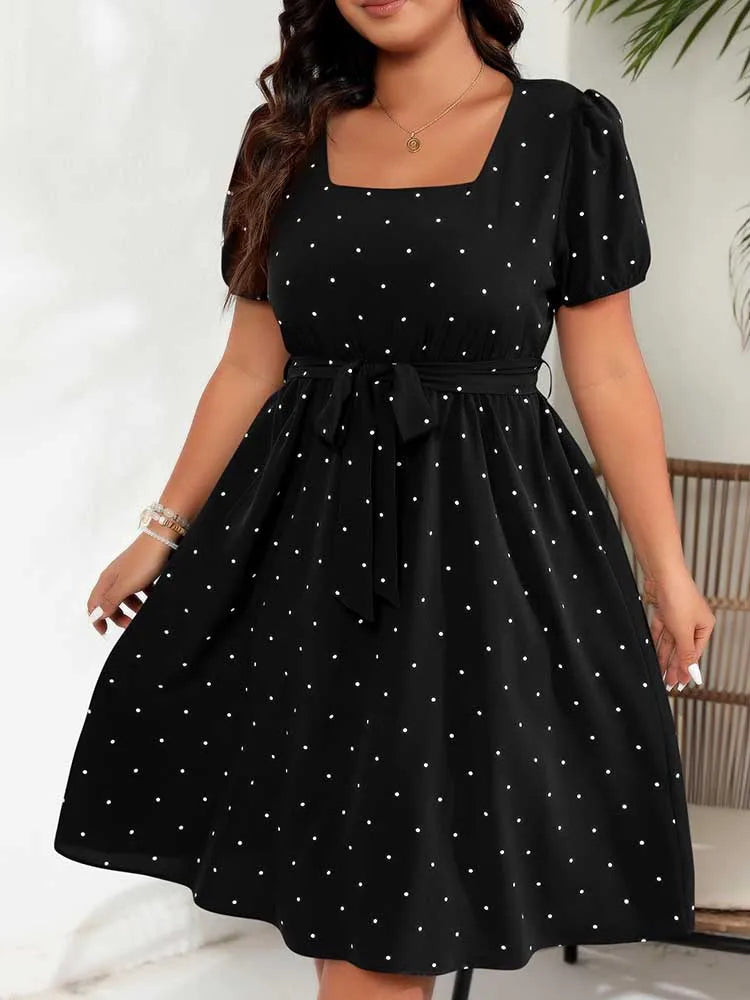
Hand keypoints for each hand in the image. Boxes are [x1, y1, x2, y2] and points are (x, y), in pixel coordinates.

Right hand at [86, 532, 175, 634]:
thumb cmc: (144, 560)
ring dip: (134, 607)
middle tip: (131, 624)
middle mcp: (115, 577)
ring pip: (127, 596)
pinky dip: (145, 596)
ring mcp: (129, 573)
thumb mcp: (126, 585)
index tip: (105, 633)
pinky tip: (153, 597)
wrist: (164, 538)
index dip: (96, 620)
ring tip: (146, 610)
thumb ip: (110, 601)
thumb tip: (95, 615)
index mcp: (106, 580)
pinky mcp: (143, 570)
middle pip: (110, 602)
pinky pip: (141, 588)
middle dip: (119, 616)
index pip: (93, 604)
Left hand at [642, 566, 714, 690]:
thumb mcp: (683, 631)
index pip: (695, 653)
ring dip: (665, 657)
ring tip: (660, 673)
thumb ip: (686, 653)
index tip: (681, 683)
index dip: (687, 669)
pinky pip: (661, 631)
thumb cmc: (679, 596)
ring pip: (670, 641)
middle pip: (682, 648)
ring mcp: (677, 616)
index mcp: (704, 626)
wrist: (663, 574)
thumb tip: (691, 671)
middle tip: (669, 683)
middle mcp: (692, 621)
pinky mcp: (664, 611)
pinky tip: (654, 654)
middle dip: (674, 666)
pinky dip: (657, 642)